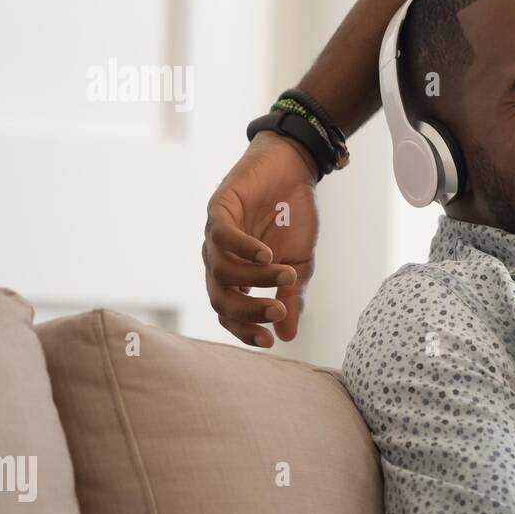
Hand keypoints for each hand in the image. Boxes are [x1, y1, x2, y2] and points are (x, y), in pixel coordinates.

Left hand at [203, 132, 318, 345]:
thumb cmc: (293, 219)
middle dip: (248, 310)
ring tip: (286, 276)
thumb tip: (287, 336)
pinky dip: (243, 248)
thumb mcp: (299, 264)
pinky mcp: (219, 208)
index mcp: (236, 277)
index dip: (245, 330)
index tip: (269, 342)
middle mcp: (219, 259)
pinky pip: (223, 235)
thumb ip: (291, 298)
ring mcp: (216, 235)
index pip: (230, 313)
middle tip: (278, 312)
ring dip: (255, 278)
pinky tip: (266, 255)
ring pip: (222, 269)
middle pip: (220, 297)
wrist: (294, 171)